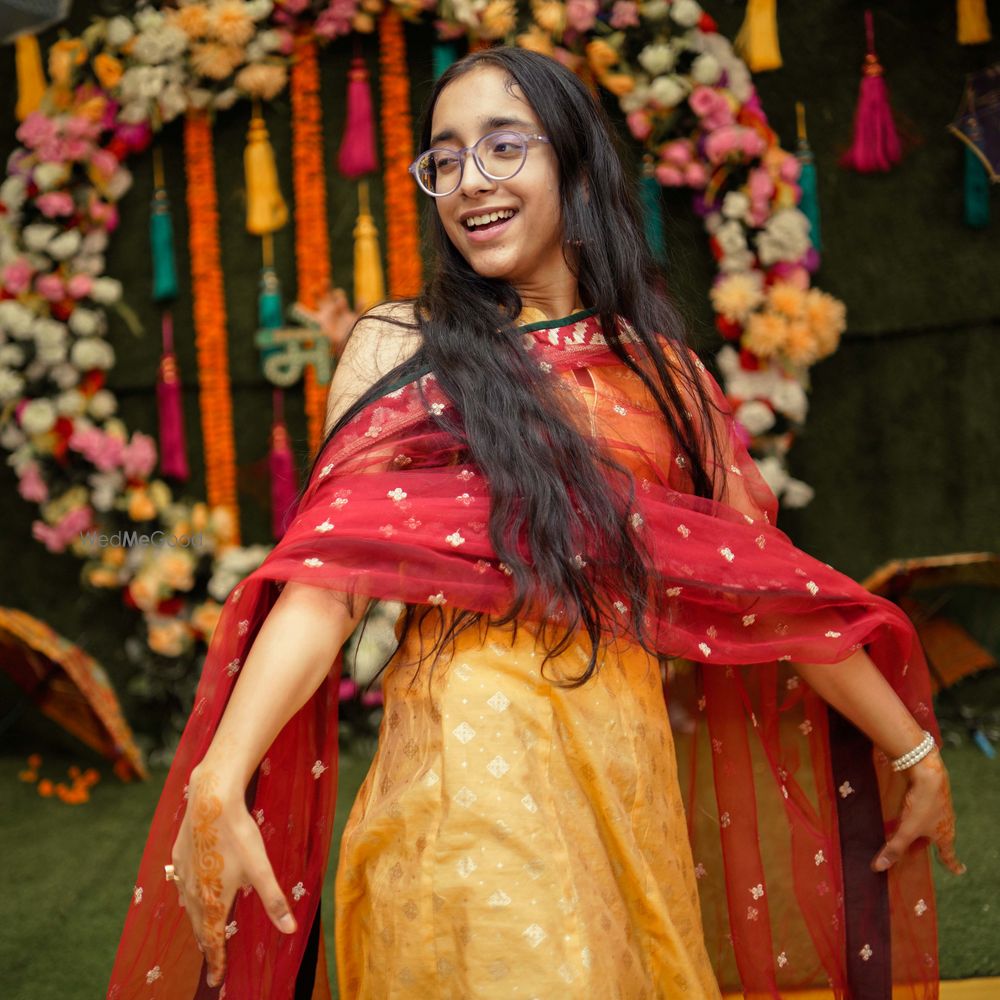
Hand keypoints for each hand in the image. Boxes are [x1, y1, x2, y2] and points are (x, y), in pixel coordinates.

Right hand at [170, 763, 297, 988]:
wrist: (210, 802)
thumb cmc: (238, 836)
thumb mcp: (261, 870)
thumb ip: (274, 901)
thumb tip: (290, 930)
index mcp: (212, 903)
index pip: (213, 942)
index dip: (216, 962)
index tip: (216, 980)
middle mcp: (193, 895)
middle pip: (198, 928)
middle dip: (206, 944)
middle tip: (212, 958)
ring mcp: (182, 875)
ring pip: (188, 907)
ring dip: (196, 922)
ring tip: (202, 930)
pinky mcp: (178, 857)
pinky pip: (181, 885)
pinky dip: (188, 896)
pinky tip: (190, 891)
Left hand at [301, 286, 356, 358]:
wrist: (345, 353)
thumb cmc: (329, 342)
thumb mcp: (316, 326)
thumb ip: (306, 316)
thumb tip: (294, 307)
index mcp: (322, 315)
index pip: (318, 300)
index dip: (316, 293)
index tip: (314, 288)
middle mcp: (333, 313)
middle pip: (328, 297)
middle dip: (326, 288)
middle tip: (324, 281)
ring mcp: (344, 316)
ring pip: (342, 301)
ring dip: (340, 298)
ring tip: (340, 299)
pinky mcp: (355, 320)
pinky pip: (359, 310)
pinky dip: (360, 304)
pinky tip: (361, 299)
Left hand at [871, 748, 966, 875]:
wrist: (927, 771)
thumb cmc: (922, 805)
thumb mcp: (906, 830)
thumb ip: (894, 848)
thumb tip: (879, 868)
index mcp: (945, 835)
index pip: (948, 855)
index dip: (952, 864)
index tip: (959, 871)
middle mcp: (945, 822)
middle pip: (937, 838)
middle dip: (928, 845)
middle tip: (920, 851)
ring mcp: (939, 807)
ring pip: (931, 823)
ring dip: (921, 829)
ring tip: (910, 831)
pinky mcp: (930, 794)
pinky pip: (924, 809)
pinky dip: (916, 814)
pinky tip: (907, 810)